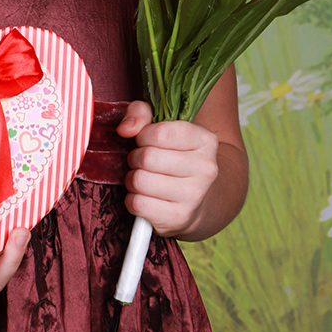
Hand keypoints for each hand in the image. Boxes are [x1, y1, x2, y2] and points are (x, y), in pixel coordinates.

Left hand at [116, 100, 218, 238]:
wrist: (196, 198)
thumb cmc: (172, 154)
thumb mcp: (161, 124)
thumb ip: (141, 113)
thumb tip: (125, 129)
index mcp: (206, 140)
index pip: (160, 133)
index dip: (143, 135)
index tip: (146, 140)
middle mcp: (206, 168)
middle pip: (147, 157)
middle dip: (136, 157)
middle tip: (142, 161)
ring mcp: (195, 196)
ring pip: (140, 181)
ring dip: (133, 179)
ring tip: (144, 178)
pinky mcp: (179, 218)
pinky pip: (137, 204)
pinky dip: (132, 199)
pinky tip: (145, 196)